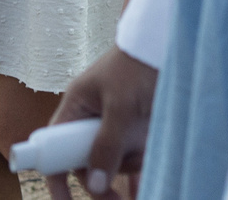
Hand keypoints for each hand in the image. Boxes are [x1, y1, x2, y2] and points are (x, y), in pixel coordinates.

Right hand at [47, 46, 155, 195]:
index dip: (55, 173)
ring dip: (130, 167)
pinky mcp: (139, 131)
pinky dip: (140, 172)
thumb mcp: (121, 105)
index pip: (55, 146)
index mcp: (78, 106)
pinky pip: (135, 160)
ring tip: (146, 152)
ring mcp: (117, 126)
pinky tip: (141, 190)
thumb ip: (107, 145)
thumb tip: (94, 185)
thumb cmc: (139, 64)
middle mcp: (93, 119)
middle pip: (86, 162)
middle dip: (100, 183)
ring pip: (114, 163)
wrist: (172, 43)